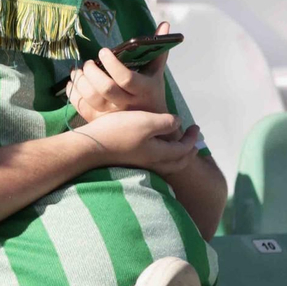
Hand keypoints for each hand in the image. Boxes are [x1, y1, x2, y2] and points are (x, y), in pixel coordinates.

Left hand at [64, 20, 172, 120]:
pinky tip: (73, 81)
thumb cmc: (152, 90)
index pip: (126, 78)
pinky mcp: (100, 118)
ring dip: (80, 81)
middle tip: (88, 63)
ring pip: (91, 98)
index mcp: (143, 89)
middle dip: (92, 72)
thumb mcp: (157, 71)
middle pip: (105, 88)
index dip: (112, 64)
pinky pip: (81, 106)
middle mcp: (128, 104)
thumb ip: (158, 48)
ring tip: (78, 70)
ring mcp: (113, 114)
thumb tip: (164, 24)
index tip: (102, 51)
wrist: (151, 120)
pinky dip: (73, 93)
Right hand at [69, 109, 200, 173]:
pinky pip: (155, 162)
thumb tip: (178, 123)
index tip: (196, 126)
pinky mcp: (129, 161)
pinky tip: (154, 146)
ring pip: (166, 164)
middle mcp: (153, 162)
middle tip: (192, 140)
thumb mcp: (146, 121)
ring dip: (176, 155)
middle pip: (178, 162)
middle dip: (188, 151)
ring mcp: (140, 164)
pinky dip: (162, 155)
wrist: (90, 146)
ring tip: (176, 144)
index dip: (192, 138)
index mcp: (160, 153)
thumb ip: (166, 122)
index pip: (184, 149)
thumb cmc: (119, 132)